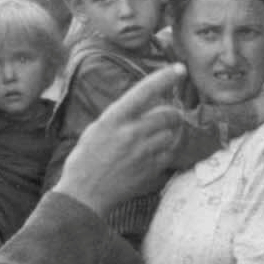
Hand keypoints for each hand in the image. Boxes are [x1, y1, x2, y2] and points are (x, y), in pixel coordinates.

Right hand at [55, 64, 189, 214]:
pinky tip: (160, 151)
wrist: (85, 194)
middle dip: (173, 112)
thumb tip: (146, 105)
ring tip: (163, 134)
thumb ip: (122, 116)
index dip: (164, 78)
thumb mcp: (98, 128)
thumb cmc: (86, 159)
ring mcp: (144, 153)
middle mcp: (131, 133)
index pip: (144, 91)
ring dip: (173, 131)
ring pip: (173, 134)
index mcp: (114, 119)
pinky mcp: (151, 171)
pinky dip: (170, 150)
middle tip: (170, 115)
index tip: (179, 69)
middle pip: (168, 114)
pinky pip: (171, 154)